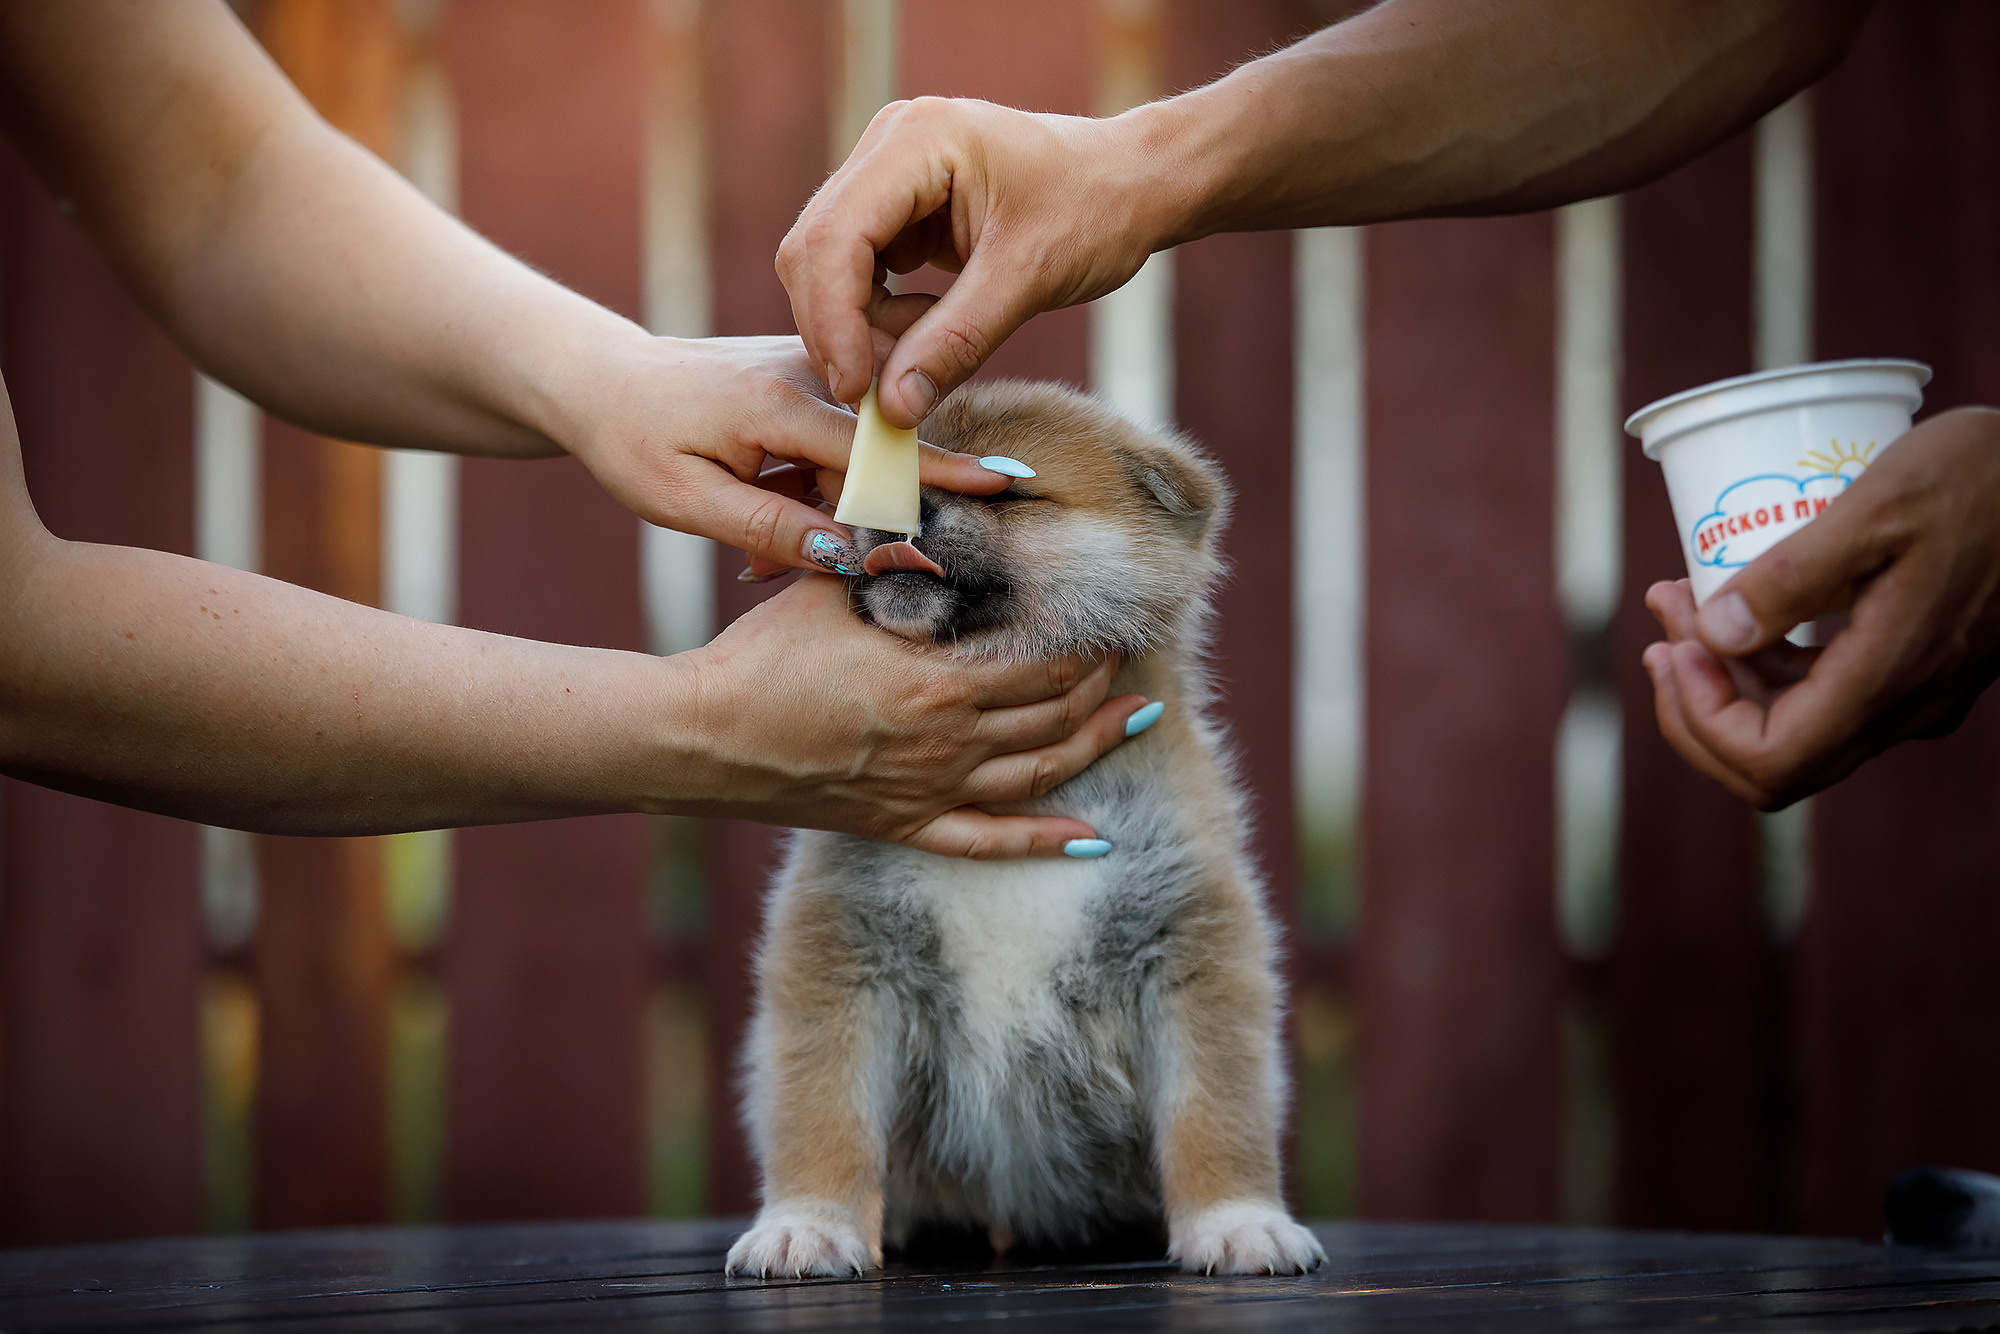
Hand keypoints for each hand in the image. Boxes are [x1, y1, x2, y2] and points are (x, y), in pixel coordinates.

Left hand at [560, 332, 1016, 572]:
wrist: (601, 380)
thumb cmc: (633, 441)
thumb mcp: (685, 503)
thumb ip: (770, 527)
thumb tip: (845, 556)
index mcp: (777, 403)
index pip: (875, 446)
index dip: (940, 472)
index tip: (1002, 486)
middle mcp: (807, 373)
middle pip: (884, 446)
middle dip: (881, 506)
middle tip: (845, 558)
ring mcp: (811, 368)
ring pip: (864, 443)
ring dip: (838, 499)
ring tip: (755, 537)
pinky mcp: (809, 376)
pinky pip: (843, 433)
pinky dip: (824, 480)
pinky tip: (765, 510)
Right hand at [670, 575, 1149, 856]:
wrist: (704, 738)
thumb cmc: (762, 655)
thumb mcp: (831, 584)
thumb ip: (894, 550)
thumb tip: (943, 508)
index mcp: (937, 682)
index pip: (1041, 662)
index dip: (1084, 641)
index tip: (1108, 616)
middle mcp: (948, 743)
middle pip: (1053, 715)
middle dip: (1099, 683)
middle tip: (1125, 654)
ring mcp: (929, 791)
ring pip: (1039, 776)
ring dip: (1097, 746)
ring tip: (1140, 720)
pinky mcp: (904, 824)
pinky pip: (989, 842)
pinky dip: (1044, 842)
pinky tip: (1091, 841)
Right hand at [778, 98, 1167, 426]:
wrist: (1131, 184)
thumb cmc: (1095, 210)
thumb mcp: (1029, 280)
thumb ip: (956, 343)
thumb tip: (892, 408)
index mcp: (917, 140)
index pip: (836, 236)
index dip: (834, 320)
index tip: (857, 391)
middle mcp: (888, 145)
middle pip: (815, 249)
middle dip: (836, 330)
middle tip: (875, 397)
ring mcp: (887, 173)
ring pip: (828, 265)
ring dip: (855, 327)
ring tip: (912, 363)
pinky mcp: (897, 207)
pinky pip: (857, 271)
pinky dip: (876, 317)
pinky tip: (922, 335)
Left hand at [1642, 407, 1999, 807]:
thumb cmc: (1984, 475)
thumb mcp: (1879, 506)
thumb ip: (1793, 578)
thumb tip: (1713, 636)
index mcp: (1893, 676)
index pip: (1770, 759)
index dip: (1701, 719)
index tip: (1673, 645)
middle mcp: (1905, 705)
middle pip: (1773, 763)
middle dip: (1697, 704)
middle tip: (1661, 627)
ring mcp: (1915, 693)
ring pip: (1796, 729)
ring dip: (1723, 680)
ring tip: (1679, 601)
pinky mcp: (1917, 666)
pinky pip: (1826, 695)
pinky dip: (1767, 664)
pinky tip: (1735, 606)